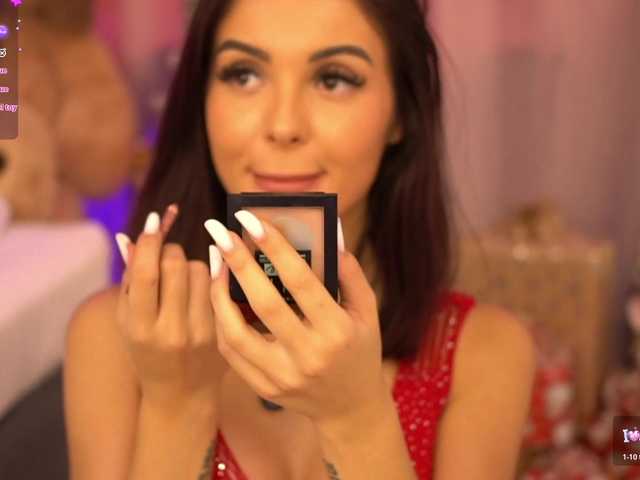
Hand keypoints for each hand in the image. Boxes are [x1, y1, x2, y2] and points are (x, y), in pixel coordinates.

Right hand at [115, 205, 228, 409]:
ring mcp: (198, 332)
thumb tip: (127, 236)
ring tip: (181, 282)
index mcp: (138, 328)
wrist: (180, 394)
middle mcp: (169, 331)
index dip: (151, 241)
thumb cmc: (146, 351)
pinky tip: (199, 289)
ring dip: (189, 264)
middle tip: (166, 256)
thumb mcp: (127, 320)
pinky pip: (216, 285)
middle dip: (169, 250)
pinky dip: (208, 277)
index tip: (156, 219)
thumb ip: (129, 280)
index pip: (146, 274)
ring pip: (199, 269)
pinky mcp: (220, 333)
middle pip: (174, 264)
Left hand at [204, 210, 387, 424]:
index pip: (300, 282)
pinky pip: (232, 352)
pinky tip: (219, 296)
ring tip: (215, 262)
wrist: (350, 408)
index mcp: (337, 330)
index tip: (252, 219)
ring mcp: (282, 376)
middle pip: (263, 303)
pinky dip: (221, 321)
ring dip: (218, 293)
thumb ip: (349, 272)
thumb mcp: (367, 311)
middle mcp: (308, 355)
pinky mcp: (264, 388)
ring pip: (236, 332)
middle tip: (219, 230)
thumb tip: (329, 233)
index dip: (275, 247)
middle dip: (238, 262)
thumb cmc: (360, 350)